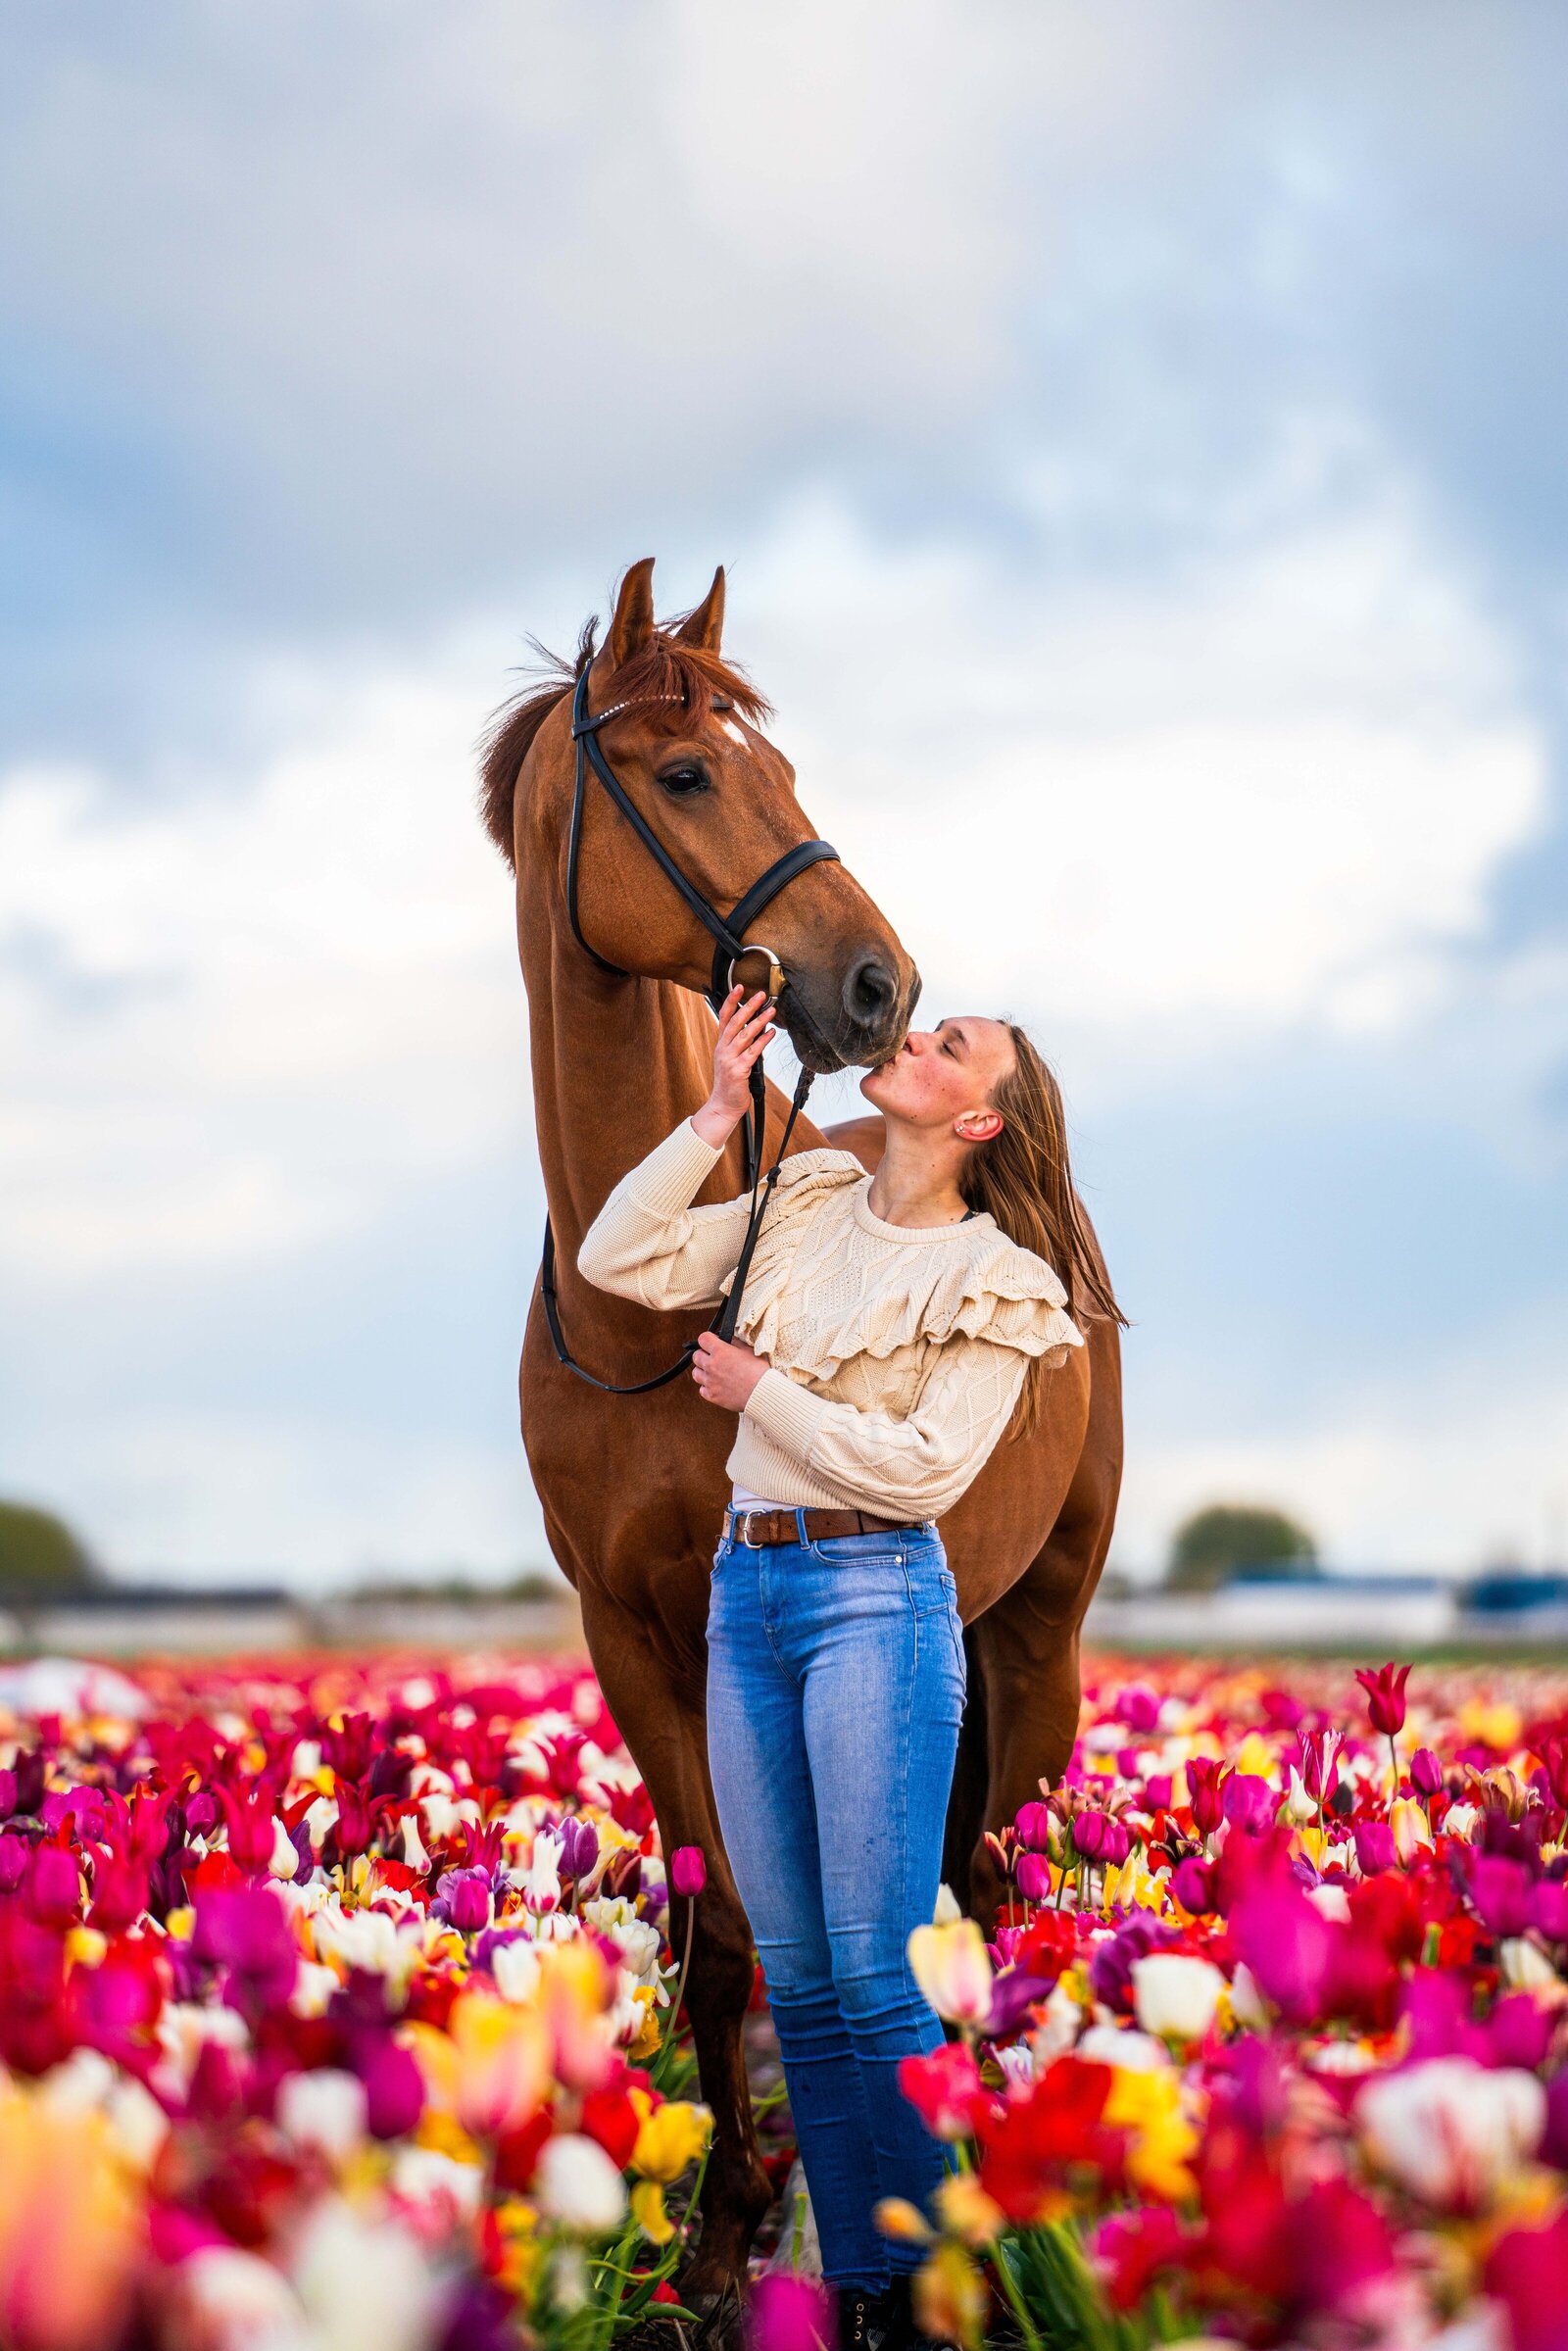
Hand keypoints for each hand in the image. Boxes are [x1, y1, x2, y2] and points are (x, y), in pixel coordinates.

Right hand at [690, 986, 774, 1146]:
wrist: (724, 1104)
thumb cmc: (731, 1082)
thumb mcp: (731, 1059)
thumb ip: (741, 1043)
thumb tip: (757, 1026)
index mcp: (721, 1044)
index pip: (724, 1017)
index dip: (731, 1001)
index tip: (739, 987)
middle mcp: (723, 1049)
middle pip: (735, 1022)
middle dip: (748, 1006)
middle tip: (760, 994)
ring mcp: (729, 1059)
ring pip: (744, 1035)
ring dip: (759, 1021)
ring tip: (771, 1010)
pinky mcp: (738, 1070)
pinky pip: (752, 1052)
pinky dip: (762, 1041)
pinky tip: (771, 1033)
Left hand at [691, 1332, 769, 1410]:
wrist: (761, 1393)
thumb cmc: (758, 1372)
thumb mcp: (749, 1350)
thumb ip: (735, 1343)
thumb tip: (729, 1340)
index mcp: (720, 1351)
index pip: (703, 1339)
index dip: (708, 1339)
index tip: (711, 1342)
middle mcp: (711, 1365)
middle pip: (696, 1356)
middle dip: (703, 1355)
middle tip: (712, 1357)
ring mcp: (710, 1381)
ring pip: (696, 1373)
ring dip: (702, 1371)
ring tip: (712, 1372)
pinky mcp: (712, 1395)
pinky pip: (702, 1389)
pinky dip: (707, 1387)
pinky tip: (716, 1385)